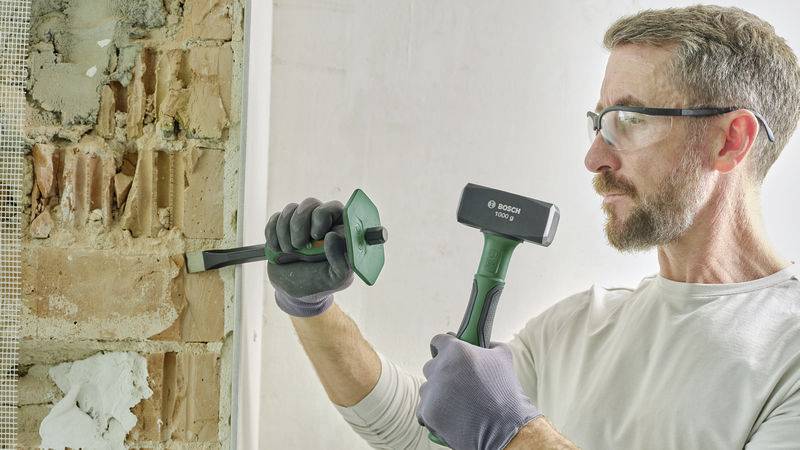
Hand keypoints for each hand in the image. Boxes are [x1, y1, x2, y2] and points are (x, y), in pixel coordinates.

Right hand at [265, 197, 353, 316]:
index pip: (334, 208)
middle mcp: (322, 222)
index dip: (322, 217)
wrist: (293, 291)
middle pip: (311, 204)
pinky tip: (277, 249)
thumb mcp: (335, 278)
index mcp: (339, 230)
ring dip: (285, 232)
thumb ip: (342, 261)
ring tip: (289, 251)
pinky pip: (275, 218)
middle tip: (299, 245)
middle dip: (300, 224)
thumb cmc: (319, 282)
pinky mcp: (283, 227)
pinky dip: (272, 233)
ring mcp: (302, 223)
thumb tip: (333, 236)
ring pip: (291, 209)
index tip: (315, 235)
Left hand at [416, 334, 541, 449]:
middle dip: (442, 374)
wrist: (505, 429)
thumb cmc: (506, 393)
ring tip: (457, 404)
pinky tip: (449, 416)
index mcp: (456, 351)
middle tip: (458, 385)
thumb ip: (490, 345)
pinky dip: (434, 413)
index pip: (438, 341)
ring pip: (427, 388)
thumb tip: (485, 342)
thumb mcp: (504, 358)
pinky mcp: (427, 412)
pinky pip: (423, 409)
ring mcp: (431, 390)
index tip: (448, 353)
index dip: (443, 347)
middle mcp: (440, 368)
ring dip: (437, 394)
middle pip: (431, 366)